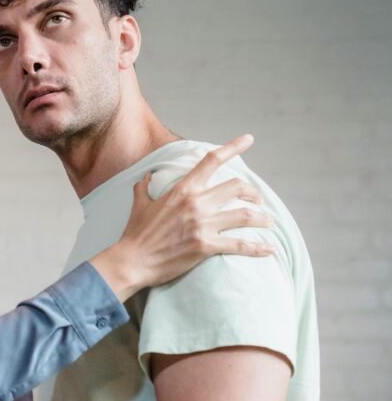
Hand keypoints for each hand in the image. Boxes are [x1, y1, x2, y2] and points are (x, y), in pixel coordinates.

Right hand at [90, 134, 274, 301]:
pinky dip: (259, 248)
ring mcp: (201, 225)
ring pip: (245, 215)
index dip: (233, 147)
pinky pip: (240, 245)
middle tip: (258, 200)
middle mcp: (195, 204)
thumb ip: (144, 187)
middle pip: (237, 188)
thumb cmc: (135, 234)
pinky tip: (270, 249)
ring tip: (268, 221)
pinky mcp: (205, 247)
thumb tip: (147, 175)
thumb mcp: (138, 204)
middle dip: (253, 193)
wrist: (131, 261)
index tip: (248, 139)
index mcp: (182, 190)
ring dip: (262, 217)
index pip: (211, 161)